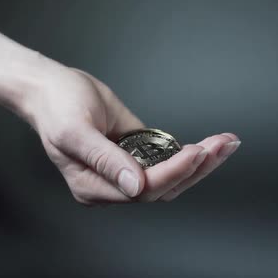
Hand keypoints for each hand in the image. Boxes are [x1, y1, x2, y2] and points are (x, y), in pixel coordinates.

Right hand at [20, 56, 240, 204]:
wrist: (50, 86)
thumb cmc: (56, 106)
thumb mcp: (75, 131)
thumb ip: (106, 161)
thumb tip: (135, 186)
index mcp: (93, 186)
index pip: (143, 190)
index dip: (172, 173)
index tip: (195, 153)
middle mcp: (113, 184)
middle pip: (164, 187)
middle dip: (197, 168)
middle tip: (223, 145)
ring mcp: (126, 169)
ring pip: (170, 177)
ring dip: (201, 162)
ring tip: (226, 143)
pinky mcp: (136, 152)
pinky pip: (167, 160)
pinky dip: (190, 154)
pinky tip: (211, 145)